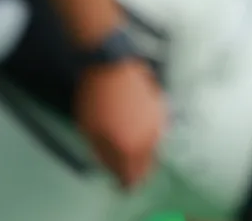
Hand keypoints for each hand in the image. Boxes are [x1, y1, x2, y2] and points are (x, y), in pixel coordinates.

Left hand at [74, 59, 166, 188]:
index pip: (132, 178)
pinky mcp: (161, 107)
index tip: (118, 186)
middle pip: (147, 165)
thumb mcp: (90, 131)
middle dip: (136, 171)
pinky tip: (136, 129)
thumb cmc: (96, 98)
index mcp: (131, 149)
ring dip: (143, 153)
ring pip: (153, 148)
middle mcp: (150, 139)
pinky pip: (156, 130)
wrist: (112, 65)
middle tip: (124, 171)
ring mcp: (158, 122)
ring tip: (129, 149)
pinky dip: (147, 135)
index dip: (124, 185)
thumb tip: (112, 169)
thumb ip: (103, 155)